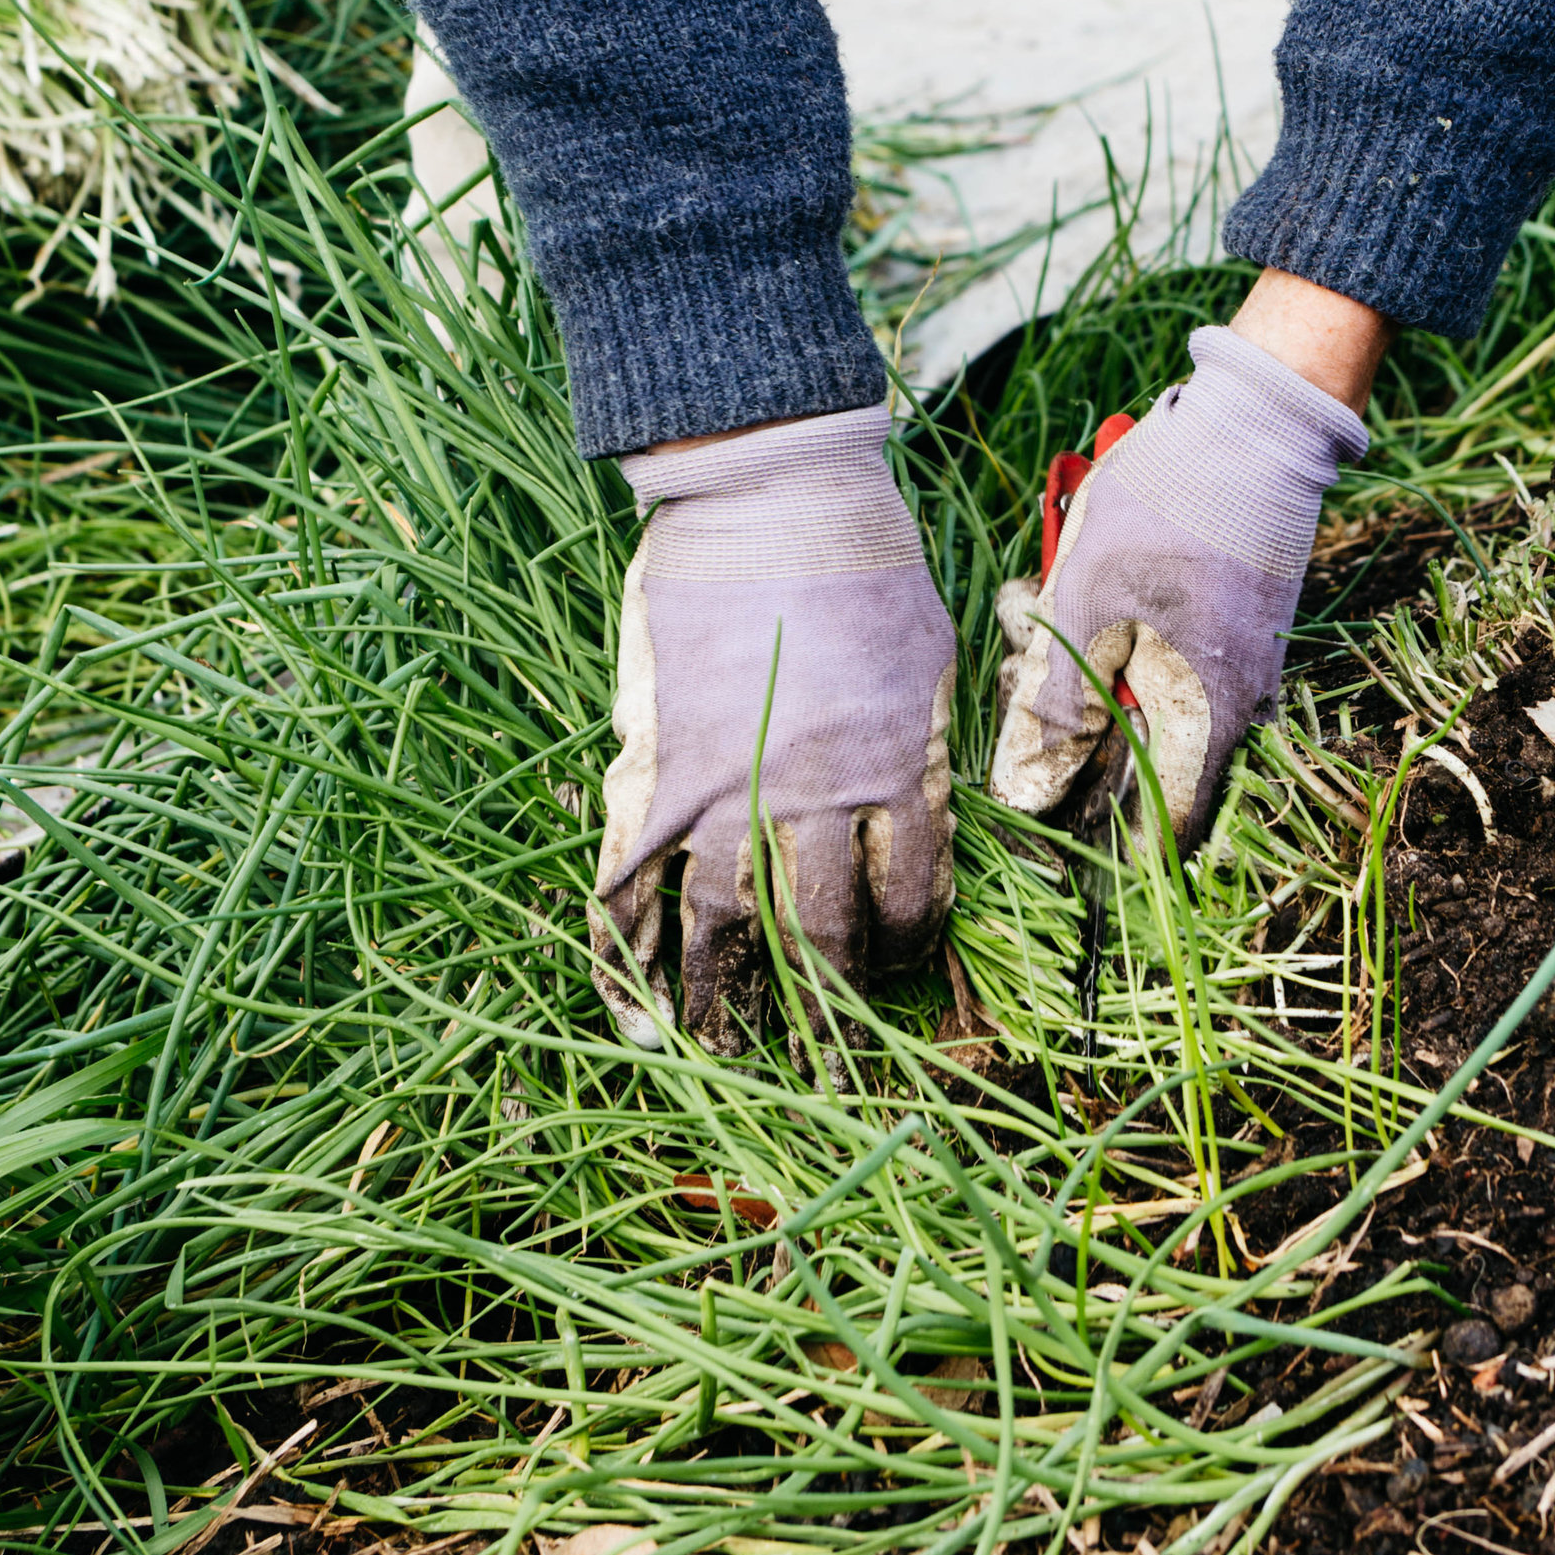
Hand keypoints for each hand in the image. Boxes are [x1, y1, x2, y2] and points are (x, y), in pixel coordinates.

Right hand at [592, 406, 956, 1051]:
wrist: (766, 486)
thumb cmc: (864, 555)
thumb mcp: (931, 653)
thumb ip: (920, 746)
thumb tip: (924, 819)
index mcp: (896, 770)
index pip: (912, 899)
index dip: (908, 946)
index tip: (900, 967)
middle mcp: (814, 796)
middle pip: (822, 938)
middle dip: (828, 1014)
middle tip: (827, 1067)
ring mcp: (725, 786)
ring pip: (724, 927)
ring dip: (722, 1003)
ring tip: (721, 1055)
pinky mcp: (656, 766)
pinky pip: (632, 880)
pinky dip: (622, 953)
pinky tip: (628, 1010)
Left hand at [992, 330, 1365, 853]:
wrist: (1254, 426)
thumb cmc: (1165, 515)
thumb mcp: (1086, 608)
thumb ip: (1057, 709)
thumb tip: (1027, 795)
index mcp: (1207, 723)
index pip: (1164, 834)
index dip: (1104, 845)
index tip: (1050, 832)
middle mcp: (1240, 710)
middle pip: (1149, 767)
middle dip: (1080, 740)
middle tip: (1028, 677)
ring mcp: (1245, 666)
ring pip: (1154, 708)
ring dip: (1094, 681)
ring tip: (1048, 620)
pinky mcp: (1240, 627)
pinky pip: (1174, 664)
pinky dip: (1124, 643)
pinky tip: (1088, 592)